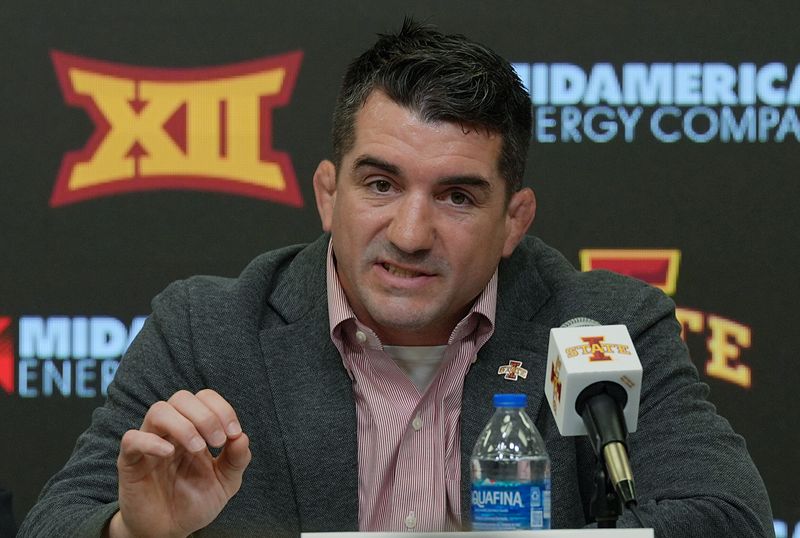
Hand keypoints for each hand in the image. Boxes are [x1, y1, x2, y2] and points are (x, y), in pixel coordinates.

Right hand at [108, 389, 251, 537]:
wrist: (170, 531)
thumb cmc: (195, 501)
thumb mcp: (226, 482)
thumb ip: (237, 459)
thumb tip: (242, 437)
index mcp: (194, 429)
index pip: (204, 398)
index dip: (221, 409)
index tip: (233, 433)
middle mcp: (171, 430)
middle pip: (181, 397)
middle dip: (205, 415)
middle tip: (218, 442)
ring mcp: (149, 443)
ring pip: (158, 410)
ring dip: (183, 425)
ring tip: (198, 448)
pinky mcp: (130, 462)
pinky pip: (132, 439)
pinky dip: (151, 442)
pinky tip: (169, 454)